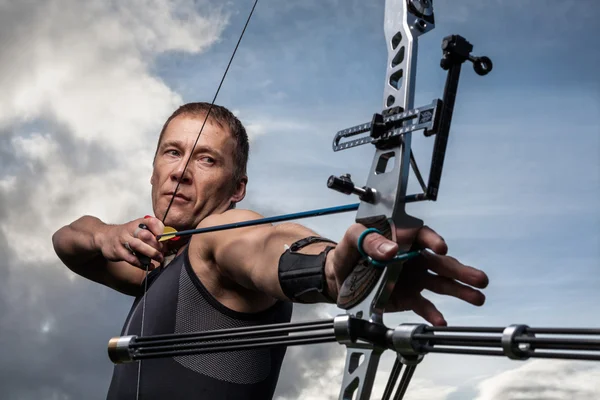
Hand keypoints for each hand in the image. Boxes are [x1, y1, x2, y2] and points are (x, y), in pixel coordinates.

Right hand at [96, 216, 164, 268]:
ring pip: (138, 246)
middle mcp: (131, 230)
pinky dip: (141, 263)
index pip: (152, 222)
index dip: (160, 230)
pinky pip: (131, 258)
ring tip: (159, 258)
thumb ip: (152, 233)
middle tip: (163, 251)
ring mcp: (123, 240)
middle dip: (157, 244)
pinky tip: (149, 266)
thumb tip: (169, 241)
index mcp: (138, 223)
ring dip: (151, 253)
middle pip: (145, 235)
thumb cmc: (126, 234)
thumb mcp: (138, 229)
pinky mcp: (118, 251)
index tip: (166, 238)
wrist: (104, 237)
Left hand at [327, 223, 488, 325]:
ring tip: (477, 297)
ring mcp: (413, 278)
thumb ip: (370, 240)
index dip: (433, 240)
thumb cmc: (349, 251)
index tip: (441, 247)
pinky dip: (432, 314)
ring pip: (440, 283)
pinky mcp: (408, 297)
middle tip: (480, 279)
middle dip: (460, 270)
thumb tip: (391, 249)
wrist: (339, 276)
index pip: (422, 236)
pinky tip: (441, 321)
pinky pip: (423, 305)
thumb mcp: (354, 238)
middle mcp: (413, 257)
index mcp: (402, 237)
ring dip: (459, 291)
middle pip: (440, 261)